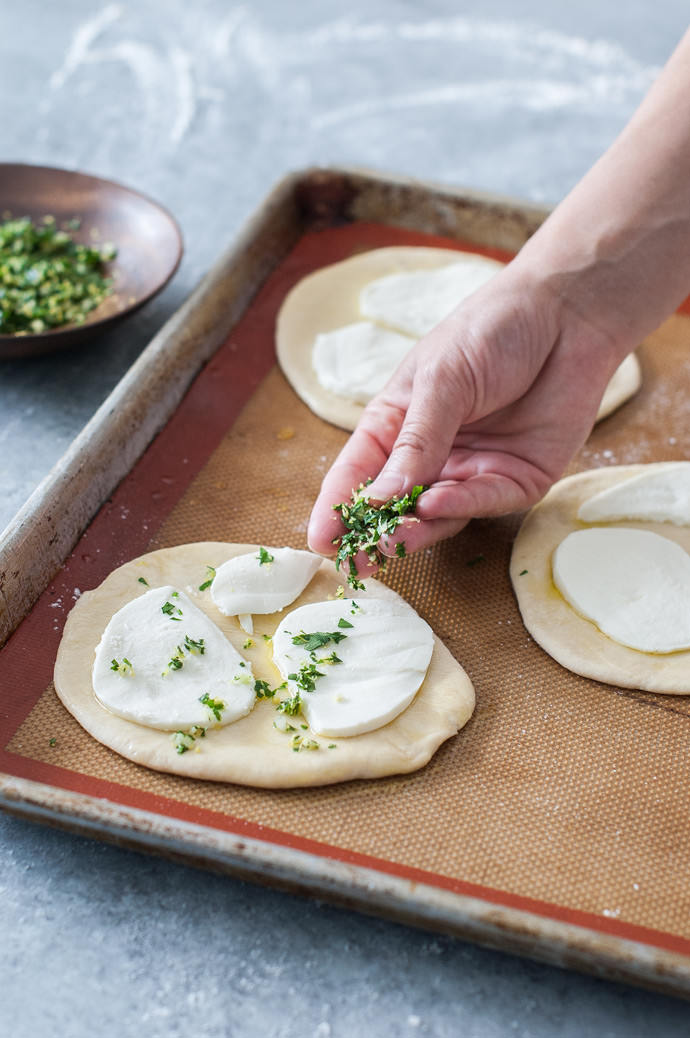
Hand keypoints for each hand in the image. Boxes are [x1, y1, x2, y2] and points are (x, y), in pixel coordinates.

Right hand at [308, 265, 622, 565]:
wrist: (567, 314)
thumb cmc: (492, 331)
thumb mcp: (440, 380)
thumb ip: (415, 442)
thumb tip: (378, 500)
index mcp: (397, 425)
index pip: (358, 473)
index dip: (337, 507)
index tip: (319, 540)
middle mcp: (432, 455)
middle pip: (393, 506)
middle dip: (371, 534)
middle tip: (351, 561)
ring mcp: (473, 470)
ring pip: (436, 516)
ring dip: (413, 530)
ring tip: (387, 541)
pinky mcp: (516, 480)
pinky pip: (483, 502)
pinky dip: (458, 507)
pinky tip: (433, 506)